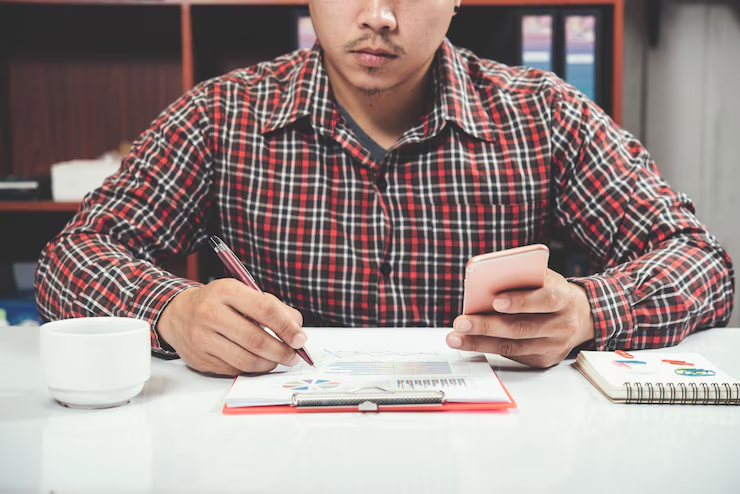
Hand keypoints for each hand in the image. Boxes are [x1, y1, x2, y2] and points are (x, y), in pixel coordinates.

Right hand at [157, 279, 305, 375]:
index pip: (264, 309)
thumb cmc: (219, 302)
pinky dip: (251, 368)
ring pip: (245, 359)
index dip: (286, 327)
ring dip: (269, 363)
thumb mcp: (243, 293)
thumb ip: (273, 307)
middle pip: (255, 339)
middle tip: (294, 356)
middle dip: (281, 351)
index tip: (300, 339)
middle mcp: (210, 313)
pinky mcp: (198, 359)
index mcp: (225, 290)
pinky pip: (233, 369)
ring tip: (279, 360)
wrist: (178, 313)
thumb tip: (297, 329)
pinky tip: (258, 362)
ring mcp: (201, 338)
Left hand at [448, 269, 594, 367]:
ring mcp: (554, 346)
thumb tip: (485, 280)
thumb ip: (522, 276)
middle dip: (487, 325)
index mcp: (564, 298)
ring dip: (480, 342)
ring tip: (455, 337)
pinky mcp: (544, 360)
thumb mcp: (544, 277)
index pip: (545, 300)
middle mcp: (562, 325)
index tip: (495, 300)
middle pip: (521, 328)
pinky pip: (513, 355)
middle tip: (460, 323)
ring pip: (512, 346)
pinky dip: (488, 348)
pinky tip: (469, 343)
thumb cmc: (551, 291)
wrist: (579, 316)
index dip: (521, 301)